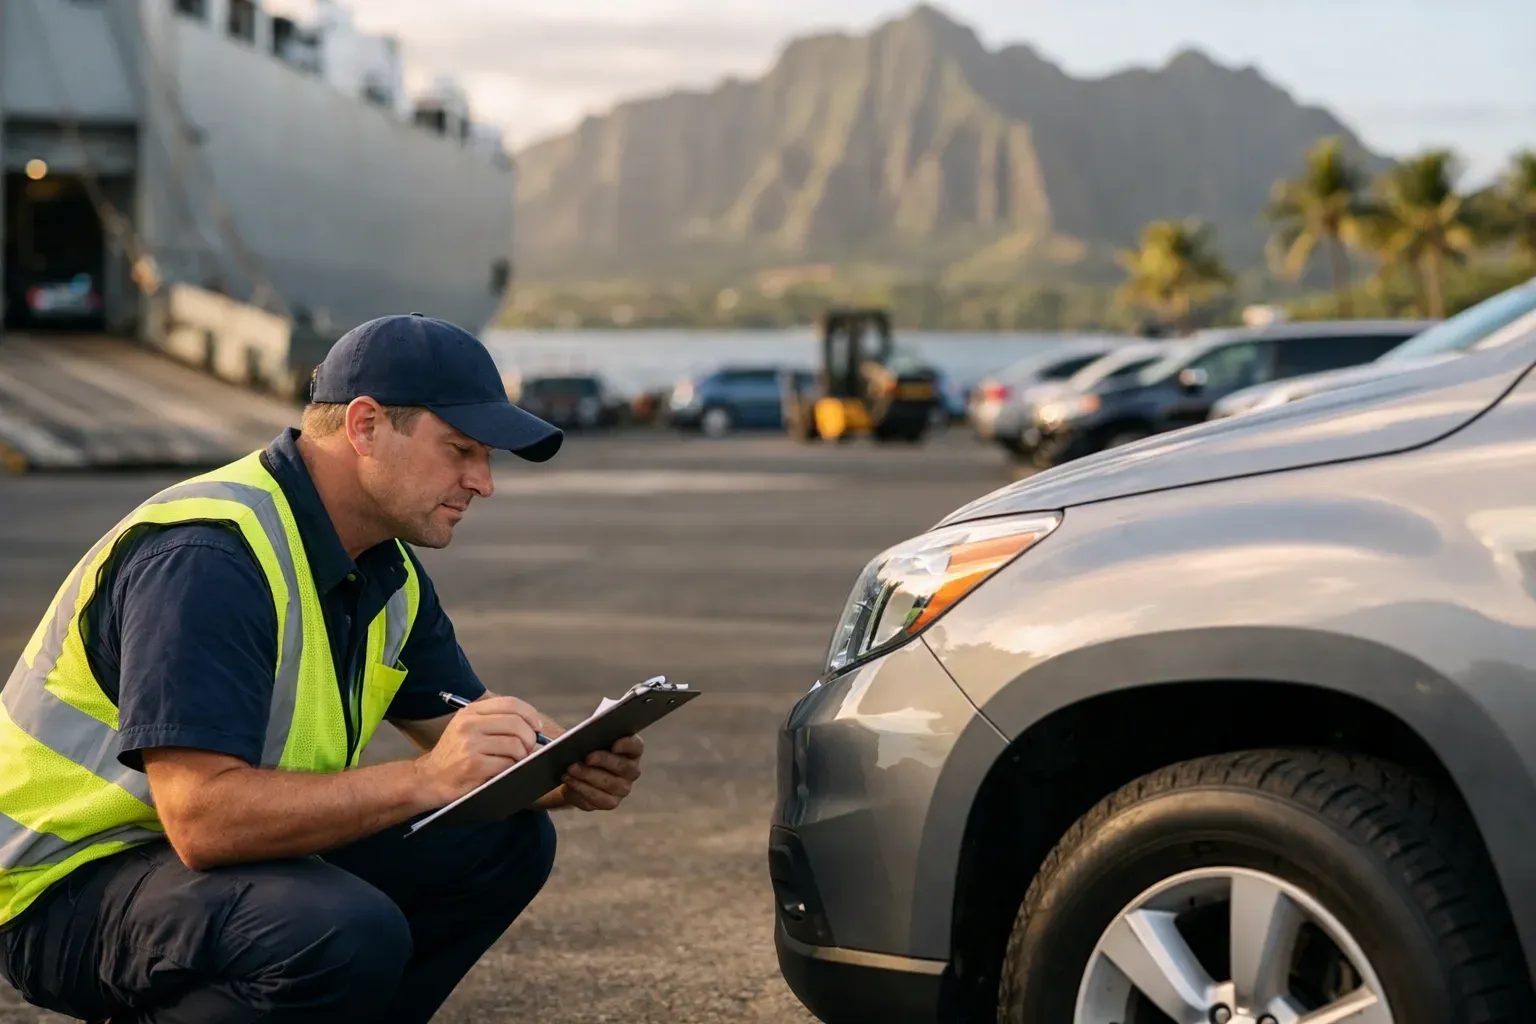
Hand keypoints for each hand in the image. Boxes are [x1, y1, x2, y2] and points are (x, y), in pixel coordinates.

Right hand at [415, 696, 543, 805]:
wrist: (429, 778)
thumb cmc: (454, 755)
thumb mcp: (468, 729)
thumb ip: (495, 722)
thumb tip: (533, 726)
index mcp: (471, 712)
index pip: (510, 703)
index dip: (530, 714)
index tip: (536, 727)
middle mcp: (469, 724)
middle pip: (516, 724)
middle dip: (530, 738)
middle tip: (530, 749)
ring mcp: (471, 744)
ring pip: (515, 744)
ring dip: (522, 756)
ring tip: (515, 761)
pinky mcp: (474, 765)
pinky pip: (507, 763)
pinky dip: (512, 768)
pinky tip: (504, 771)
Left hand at [555, 735, 643, 811]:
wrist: (577, 775)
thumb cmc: (587, 751)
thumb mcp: (591, 738)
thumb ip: (595, 729)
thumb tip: (589, 728)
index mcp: (631, 750)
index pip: (636, 746)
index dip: (627, 745)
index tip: (614, 744)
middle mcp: (632, 770)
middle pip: (624, 766)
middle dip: (604, 761)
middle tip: (587, 757)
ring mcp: (623, 788)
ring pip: (610, 783)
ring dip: (589, 775)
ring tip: (572, 768)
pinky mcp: (611, 802)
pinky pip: (599, 798)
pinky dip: (582, 788)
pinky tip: (570, 779)